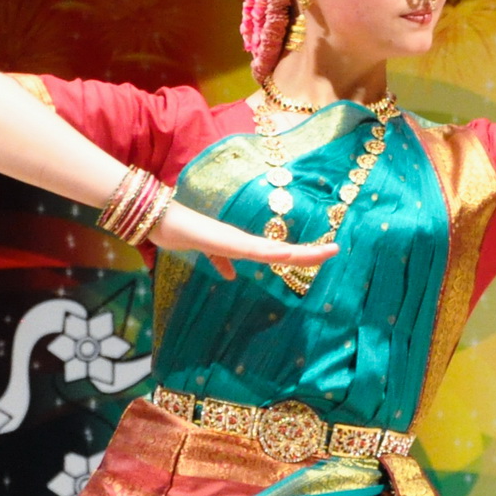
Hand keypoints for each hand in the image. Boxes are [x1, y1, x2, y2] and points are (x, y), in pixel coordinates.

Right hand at [152, 201, 337, 280]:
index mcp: (243, 245)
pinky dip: (268, 253)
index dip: (301, 254)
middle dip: (310, 253)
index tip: (323, 254)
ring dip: (298, 253)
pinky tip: (284, 256)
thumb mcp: (207, 252)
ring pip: (273, 250)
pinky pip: (249, 249)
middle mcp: (244, 241)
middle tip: (336, 251)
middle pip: (283, 250)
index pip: (279, 252)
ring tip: (323, 252)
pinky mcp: (222, 240)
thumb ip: (219, 261)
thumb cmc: (183, 231)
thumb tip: (230, 276)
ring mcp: (235, 240)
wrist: (159, 219)